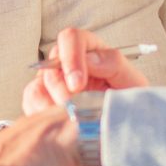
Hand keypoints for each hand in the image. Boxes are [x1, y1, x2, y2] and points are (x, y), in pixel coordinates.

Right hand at [23, 28, 151, 112]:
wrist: (123, 127)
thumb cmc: (129, 102)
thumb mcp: (133, 82)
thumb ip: (114, 63)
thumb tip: (91, 59)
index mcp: (90, 50)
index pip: (71, 38)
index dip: (71, 58)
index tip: (77, 84)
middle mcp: (68, 63)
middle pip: (50, 64)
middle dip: (62, 89)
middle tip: (75, 107)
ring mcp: (53, 81)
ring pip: (38, 86)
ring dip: (53, 105)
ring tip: (72, 118)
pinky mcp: (43, 100)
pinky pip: (32, 104)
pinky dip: (43, 115)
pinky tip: (61, 123)